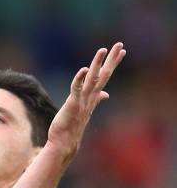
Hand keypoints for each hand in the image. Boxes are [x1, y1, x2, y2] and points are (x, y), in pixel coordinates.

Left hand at [47, 42, 125, 162]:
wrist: (65, 142)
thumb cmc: (73, 125)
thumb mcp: (86, 109)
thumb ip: (96, 99)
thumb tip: (105, 94)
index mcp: (93, 97)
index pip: (105, 77)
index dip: (113, 63)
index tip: (122, 51)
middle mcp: (90, 98)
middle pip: (104, 75)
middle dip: (112, 60)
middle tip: (120, 45)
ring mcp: (82, 101)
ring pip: (92, 79)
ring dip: (97, 64)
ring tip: (103, 50)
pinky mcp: (72, 105)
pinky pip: (76, 89)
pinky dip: (80, 79)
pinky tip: (83, 69)